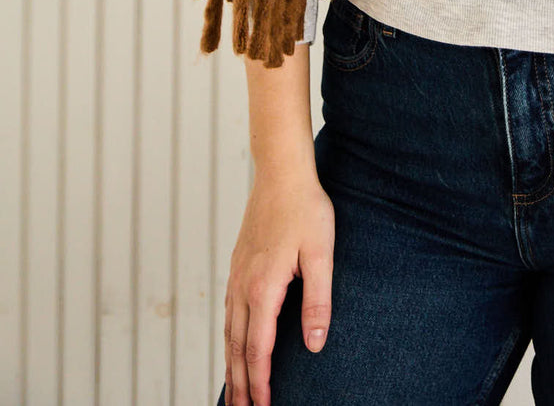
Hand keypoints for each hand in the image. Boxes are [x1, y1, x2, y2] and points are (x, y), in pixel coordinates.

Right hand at [224, 171, 335, 405]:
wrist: (281, 173)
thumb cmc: (305, 209)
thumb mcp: (321, 254)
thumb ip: (318, 301)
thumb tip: (314, 344)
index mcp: (263, 288)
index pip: (258, 350)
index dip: (260, 382)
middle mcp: (243, 287)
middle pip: (237, 348)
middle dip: (239, 384)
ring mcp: (236, 276)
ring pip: (229, 332)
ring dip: (230, 365)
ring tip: (233, 392)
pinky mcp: (237, 266)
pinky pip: (228, 313)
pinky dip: (228, 339)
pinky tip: (232, 344)